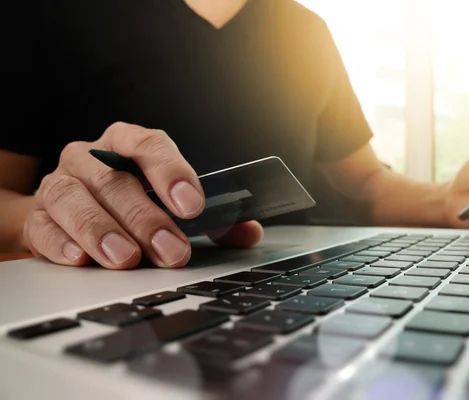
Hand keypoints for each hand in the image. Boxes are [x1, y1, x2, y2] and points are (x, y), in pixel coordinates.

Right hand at [23, 122, 262, 268]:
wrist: (70, 211)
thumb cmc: (130, 202)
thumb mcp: (170, 203)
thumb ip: (211, 218)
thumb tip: (249, 232)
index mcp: (126, 144)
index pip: (149, 145)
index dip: (171, 172)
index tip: (192, 205)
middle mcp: (90, 157)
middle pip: (115, 180)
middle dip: (146, 218)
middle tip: (171, 251)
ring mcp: (59, 184)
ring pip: (74, 199)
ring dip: (101, 230)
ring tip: (126, 258)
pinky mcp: (37, 215)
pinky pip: (43, 225)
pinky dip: (61, 242)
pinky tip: (81, 259)